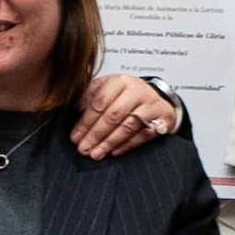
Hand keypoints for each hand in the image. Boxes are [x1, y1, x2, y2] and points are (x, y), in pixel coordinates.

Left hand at [68, 72, 183, 161]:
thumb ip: (89, 98)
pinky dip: (127, 145)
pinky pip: (144, 135)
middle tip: (84, 148)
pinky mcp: (162, 119)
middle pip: (113, 115)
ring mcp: (151, 105)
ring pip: (128, 126)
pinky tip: (114, 152)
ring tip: (96, 153)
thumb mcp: (105, 89)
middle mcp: (136, 91)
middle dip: (96, 134)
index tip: (75, 136)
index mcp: (118, 81)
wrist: (154, 97)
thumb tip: (72, 113)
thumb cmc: (125, 94)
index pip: (99, 102)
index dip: (85, 122)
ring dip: (110, 143)